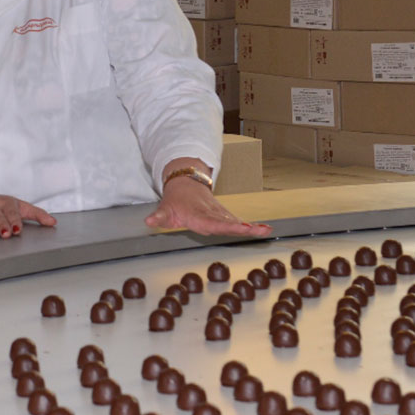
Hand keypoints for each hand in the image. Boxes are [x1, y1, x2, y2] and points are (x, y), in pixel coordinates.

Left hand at [146, 177, 271, 237]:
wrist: (185, 183)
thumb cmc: (175, 200)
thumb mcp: (164, 208)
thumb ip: (159, 217)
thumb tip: (148, 221)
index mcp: (198, 215)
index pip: (212, 223)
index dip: (225, 226)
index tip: (238, 227)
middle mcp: (211, 214)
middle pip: (228, 222)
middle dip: (243, 227)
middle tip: (258, 230)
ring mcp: (219, 214)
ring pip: (236, 221)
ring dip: (251, 226)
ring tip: (266, 230)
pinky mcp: (223, 215)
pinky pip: (237, 221)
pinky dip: (250, 226)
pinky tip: (264, 230)